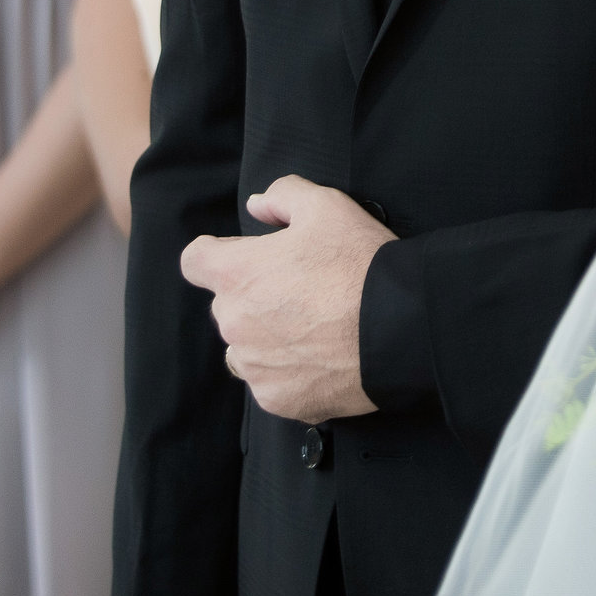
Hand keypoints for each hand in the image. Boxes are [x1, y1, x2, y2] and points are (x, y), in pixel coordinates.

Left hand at [181, 175, 393, 423]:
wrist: (399, 327)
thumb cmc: (359, 264)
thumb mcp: (327, 206)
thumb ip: (283, 196)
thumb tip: (257, 206)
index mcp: (236, 274)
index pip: (195, 261)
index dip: (217, 254)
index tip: (245, 258)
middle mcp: (234, 324)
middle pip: (226, 305)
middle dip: (252, 296)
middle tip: (300, 290)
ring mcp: (254, 367)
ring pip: (245, 348)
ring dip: (266, 337)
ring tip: (312, 328)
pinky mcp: (277, 400)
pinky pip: (270, 382)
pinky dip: (289, 372)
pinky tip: (322, 357)